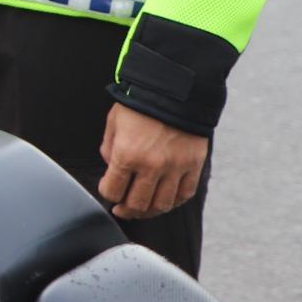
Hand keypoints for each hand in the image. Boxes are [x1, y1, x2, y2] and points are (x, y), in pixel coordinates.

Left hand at [98, 103, 208, 220]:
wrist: (175, 90)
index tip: (109, 192)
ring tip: (143, 207)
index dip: (108, 195)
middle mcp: (151, 166)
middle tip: (123, 208)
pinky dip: (174, 201)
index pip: (112, 191)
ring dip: (150, 210)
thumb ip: (109, 149)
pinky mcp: (193, 166)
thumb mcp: (114, 123)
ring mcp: (175, 168)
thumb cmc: (140, 104)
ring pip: (162, 205)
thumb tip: (111, 169)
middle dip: (127, 209)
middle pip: (138, 204)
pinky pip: (185, 195)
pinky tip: (165, 198)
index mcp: (126, 155)